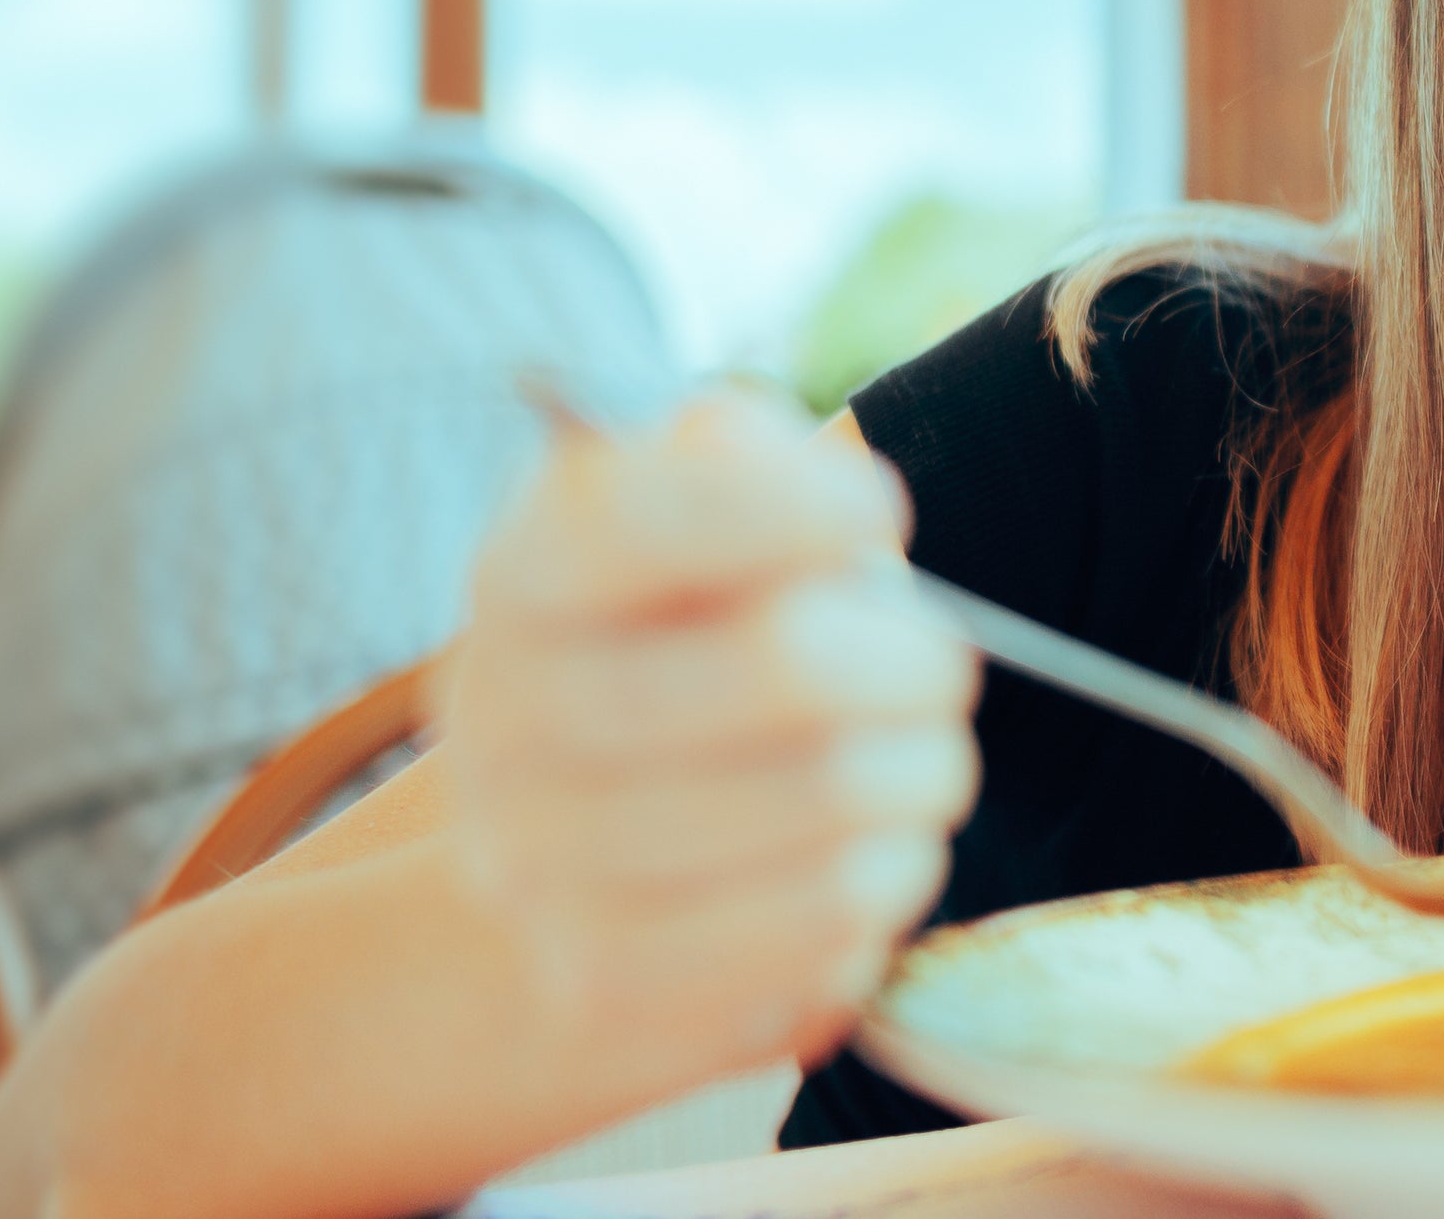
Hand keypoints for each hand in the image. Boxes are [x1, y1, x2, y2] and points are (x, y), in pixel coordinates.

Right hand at [433, 390, 976, 1075]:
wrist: (579, 851)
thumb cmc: (684, 650)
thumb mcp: (696, 523)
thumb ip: (739, 463)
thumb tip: (809, 483)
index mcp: (520, 575)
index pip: (649, 519)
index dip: (797, 506)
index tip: (878, 512)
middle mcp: (499, 720)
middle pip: (783, 664)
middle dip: (910, 657)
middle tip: (944, 664)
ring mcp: (538, 865)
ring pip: (828, 799)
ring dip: (923, 770)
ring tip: (923, 761)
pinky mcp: (606, 980)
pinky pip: (824, 922)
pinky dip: (892, 875)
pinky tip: (878, 850)